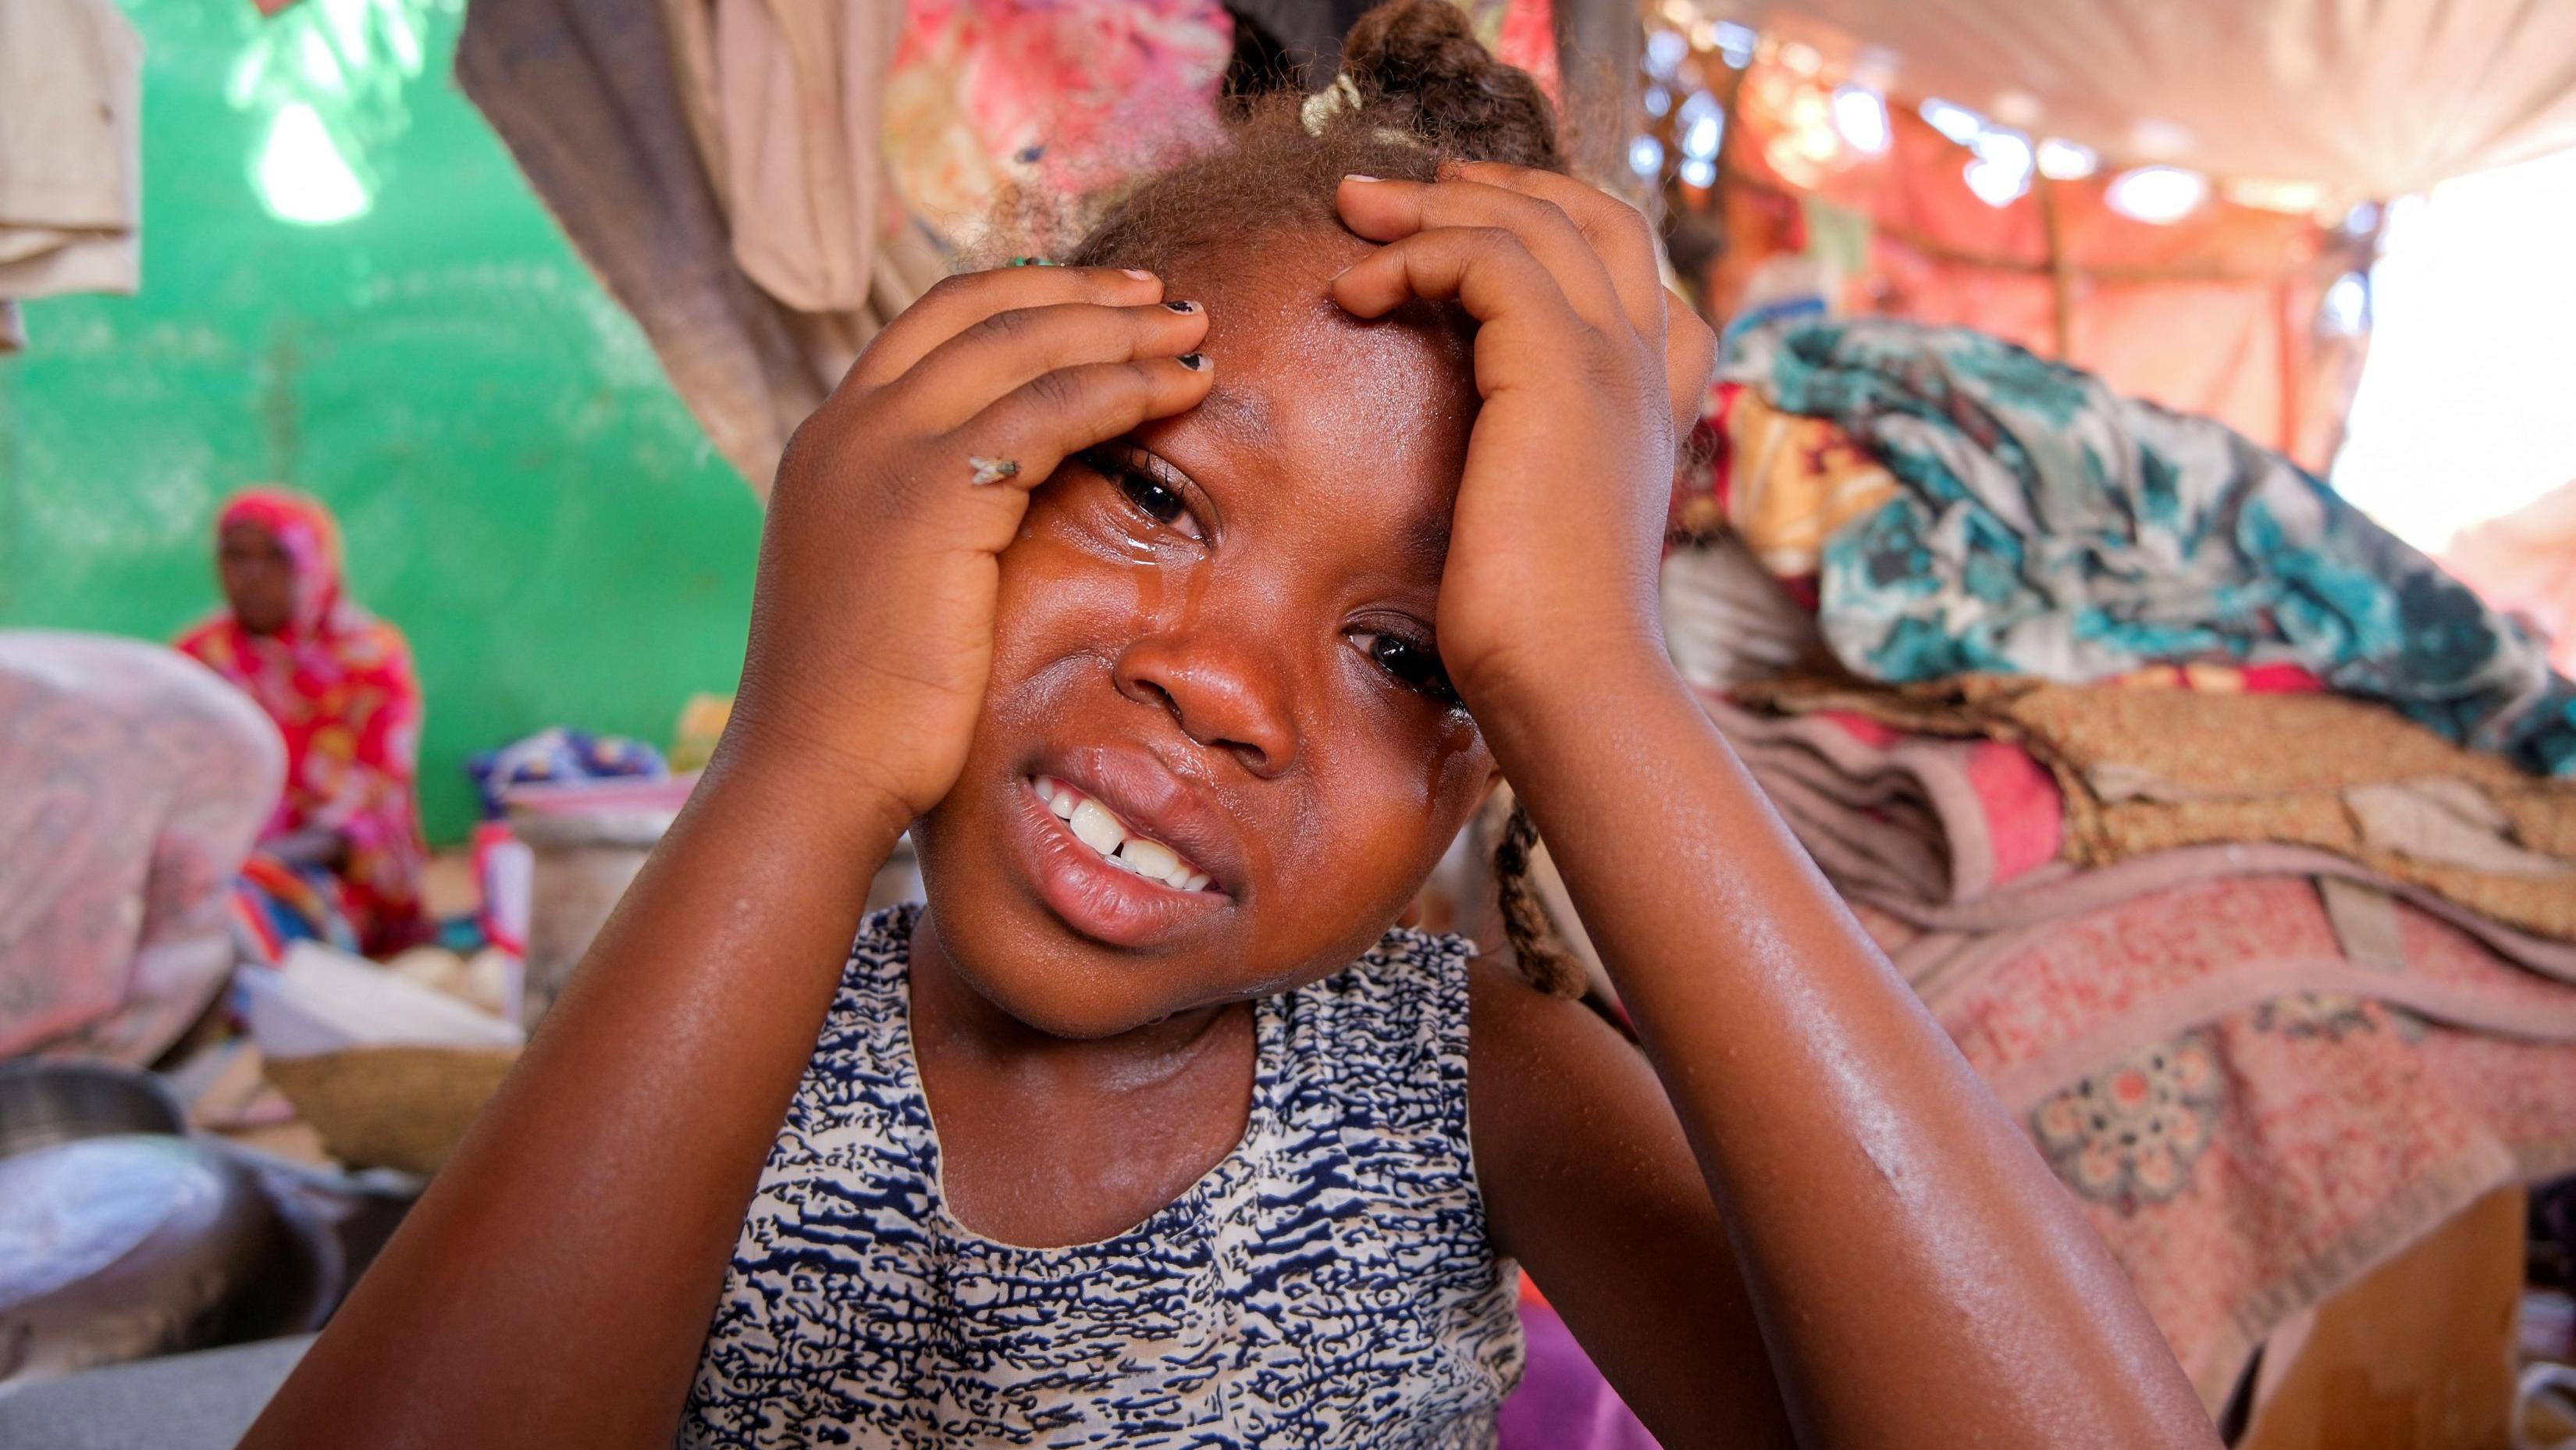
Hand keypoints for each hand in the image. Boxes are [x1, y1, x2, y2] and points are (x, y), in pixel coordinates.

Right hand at [720, 266, 1213, 825]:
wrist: (815, 771)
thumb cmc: (866, 708)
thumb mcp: (885, 582)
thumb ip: (930, 520)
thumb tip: (1002, 504)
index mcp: (830, 441)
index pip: (934, 325)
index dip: (1024, 297)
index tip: (1101, 301)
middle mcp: (847, 427)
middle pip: (981, 313)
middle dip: (1085, 296)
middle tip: (1167, 297)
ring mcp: (881, 452)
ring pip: (1022, 349)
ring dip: (1120, 333)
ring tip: (1195, 335)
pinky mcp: (928, 494)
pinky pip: (1048, 412)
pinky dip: (1121, 389)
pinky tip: (1176, 392)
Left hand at [1330, 164, 1715, 709]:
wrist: (1570, 677)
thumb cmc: (1539, 633)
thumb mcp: (1534, 528)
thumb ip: (1522, 468)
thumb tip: (1473, 468)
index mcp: (1649, 403)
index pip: (1632, 269)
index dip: (1556, 222)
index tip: (1467, 222)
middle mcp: (1643, 366)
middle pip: (1594, 214)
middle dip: (1497, 184)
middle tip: (1402, 190)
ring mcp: (1610, 359)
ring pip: (1531, 221)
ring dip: (1430, 204)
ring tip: (1352, 212)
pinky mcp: (1557, 366)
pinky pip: (1483, 257)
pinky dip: (1414, 255)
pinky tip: (1357, 294)